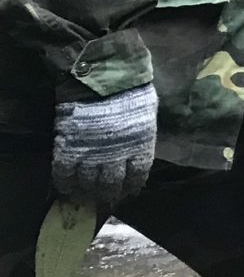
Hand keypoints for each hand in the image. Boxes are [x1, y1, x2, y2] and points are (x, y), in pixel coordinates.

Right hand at [51, 84, 156, 202]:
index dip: (131, 186)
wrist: (102, 78)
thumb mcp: (146, 111)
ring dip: (86, 192)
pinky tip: (65, 187)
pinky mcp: (69, 149)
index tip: (127, 192)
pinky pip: (64, 173)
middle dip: (108, 194)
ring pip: (88, 183)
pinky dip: (64, 183)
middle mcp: (117, 156)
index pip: (137, 176)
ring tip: (84, 195)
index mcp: (140, 146)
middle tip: (103, 198)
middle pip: (111, 185)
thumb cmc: (130, 90)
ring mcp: (91, 154)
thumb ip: (142, 131)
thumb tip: (139, 143)